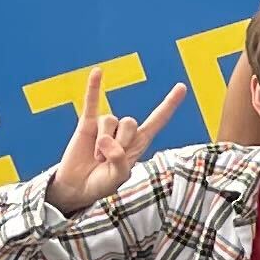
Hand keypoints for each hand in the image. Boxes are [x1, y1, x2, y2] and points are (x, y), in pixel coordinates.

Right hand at [46, 63, 184, 213]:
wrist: (77, 187)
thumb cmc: (101, 184)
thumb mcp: (117, 178)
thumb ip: (119, 162)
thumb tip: (106, 142)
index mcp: (138, 144)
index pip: (157, 121)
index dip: (169, 105)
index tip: (181, 87)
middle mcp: (123, 132)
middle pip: (130, 122)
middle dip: (120, 142)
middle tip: (108, 161)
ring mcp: (105, 127)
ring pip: (110, 120)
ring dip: (103, 143)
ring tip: (96, 158)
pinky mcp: (87, 125)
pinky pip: (91, 102)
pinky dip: (94, 87)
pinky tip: (97, 72)